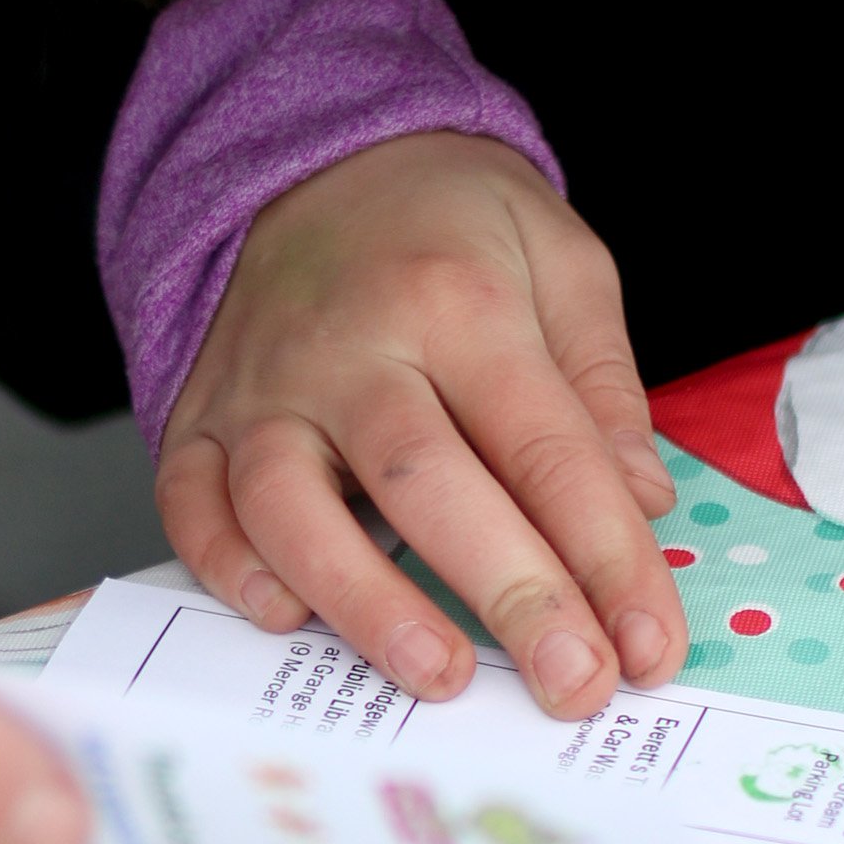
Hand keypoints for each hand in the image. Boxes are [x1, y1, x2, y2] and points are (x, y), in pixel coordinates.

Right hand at [156, 133, 685, 718]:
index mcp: (457, 299)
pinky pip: (193, 506)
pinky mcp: (197, 419)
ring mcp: (262, 386)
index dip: (606, 556)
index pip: (544, 447)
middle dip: (509, 593)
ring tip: (439, 675)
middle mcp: (350, 346)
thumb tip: (639, 505)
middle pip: (425, 481)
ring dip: (365, 600)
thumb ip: (601, 386)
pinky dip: (229, 571)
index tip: (650, 646)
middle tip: (573, 683)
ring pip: (292, 505)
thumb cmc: (449, 222)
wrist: (310, 160)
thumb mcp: (560, 259)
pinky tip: (287, 618)